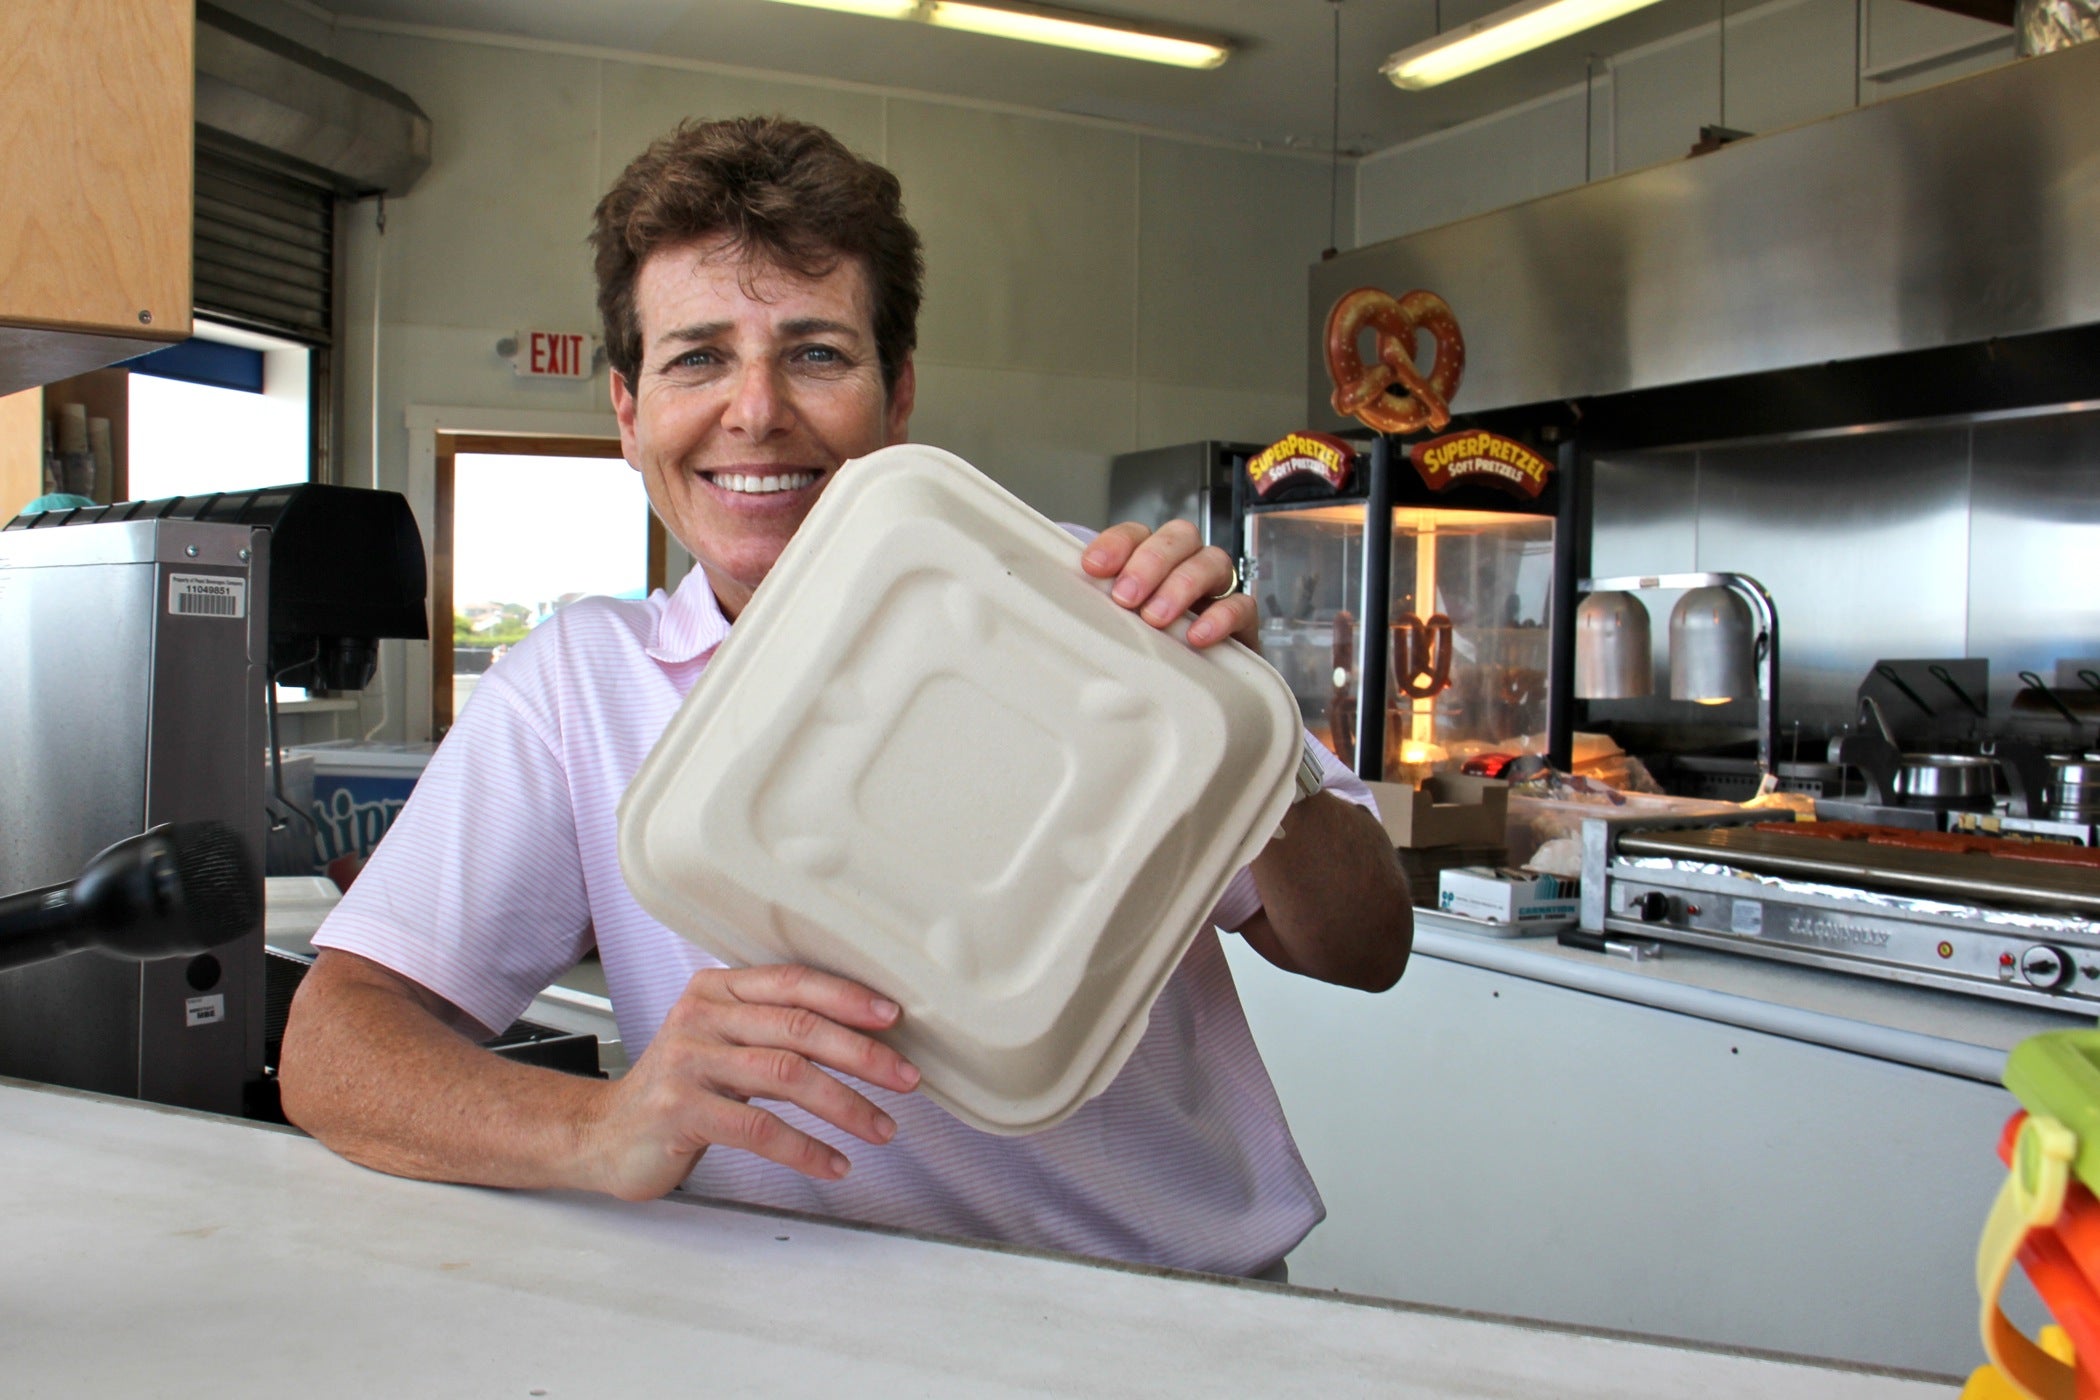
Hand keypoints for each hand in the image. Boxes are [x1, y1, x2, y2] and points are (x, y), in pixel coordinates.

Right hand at [578, 964, 920, 1200]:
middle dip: (863, 1054)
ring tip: (881, 1128)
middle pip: (799, 1027)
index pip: (794, 982)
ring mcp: (688, 1062)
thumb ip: (774, 1029)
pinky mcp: (680, 1111)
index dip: (848, 997)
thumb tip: (863, 1035)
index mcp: (718, 990)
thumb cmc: (678, 1089)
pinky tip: (833, 1164)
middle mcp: (702, 1017)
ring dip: (845, 1105)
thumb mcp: (722, 1043)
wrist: (602, 1134)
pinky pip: (758, 1128)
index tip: (895, 1017)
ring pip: (786, 1075)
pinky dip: (805, 1149)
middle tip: (906, 1078)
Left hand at [1081, 520, 1257, 650]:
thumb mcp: (1119, 627)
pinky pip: (1242, 605)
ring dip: (1181, 585)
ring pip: (1212, 561)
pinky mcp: (1244, 621)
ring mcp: (1218, 589)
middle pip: (1179, 536)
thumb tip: (1064, 613)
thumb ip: (1100, 613)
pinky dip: (1220, 616)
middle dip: (1151, 562)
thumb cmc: (1150, 650)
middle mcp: (1188, 565)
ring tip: (1156, 618)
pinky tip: (1195, 636)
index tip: (1094, 567)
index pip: (1137, 533)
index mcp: (1153, 560)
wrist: (1196, 690)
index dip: (1117, 543)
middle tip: (1126, 596)